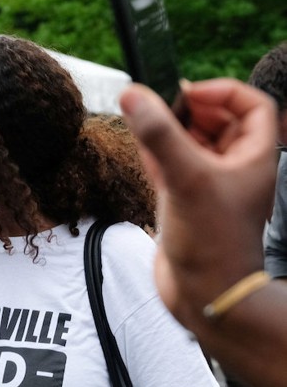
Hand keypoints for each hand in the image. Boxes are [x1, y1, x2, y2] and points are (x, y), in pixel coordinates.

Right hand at [120, 78, 278, 321]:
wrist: (205, 295)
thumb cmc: (212, 241)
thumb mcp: (187, 178)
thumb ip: (159, 135)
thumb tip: (133, 94)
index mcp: (254, 157)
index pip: (252, 106)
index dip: (221, 92)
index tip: (186, 92)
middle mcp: (234, 168)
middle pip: (217, 121)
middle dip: (187, 110)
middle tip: (158, 106)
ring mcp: (208, 185)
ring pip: (190, 143)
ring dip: (167, 130)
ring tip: (142, 120)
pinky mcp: (184, 202)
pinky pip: (171, 166)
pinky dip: (155, 153)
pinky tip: (138, 145)